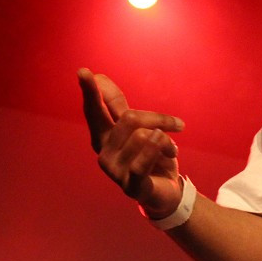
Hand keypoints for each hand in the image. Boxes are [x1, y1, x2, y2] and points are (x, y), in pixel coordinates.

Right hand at [78, 68, 185, 217]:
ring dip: (167, 140)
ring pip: (145, 135)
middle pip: (130, 118)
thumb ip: (120, 107)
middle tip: (177, 125)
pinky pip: (146, 158)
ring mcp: (114, 170)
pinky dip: (162, 150)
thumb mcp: (139, 128)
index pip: (95, 109)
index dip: (91, 91)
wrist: (168, 190)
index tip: (84, 70)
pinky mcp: (130, 185)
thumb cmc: (152, 156)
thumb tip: (99, 77)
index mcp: (103, 136)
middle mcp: (103, 152)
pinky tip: (171, 155)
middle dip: (158, 119)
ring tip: (170, 151)